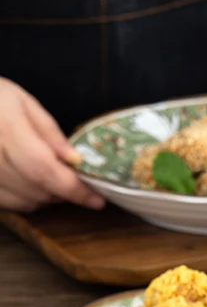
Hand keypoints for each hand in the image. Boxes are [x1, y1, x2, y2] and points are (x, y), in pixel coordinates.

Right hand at [0, 78, 104, 211]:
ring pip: (23, 201)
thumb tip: (75, 161)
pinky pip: (7, 203)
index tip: (97, 198)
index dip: (73, 188)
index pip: (43, 169)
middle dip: (64, 191)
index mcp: (4, 126)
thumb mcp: (23, 103)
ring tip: (53, 177)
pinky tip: (31, 182)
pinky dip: (26, 199)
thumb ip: (49, 134)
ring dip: (47, 196)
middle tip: (79, 182)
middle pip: (35, 188)